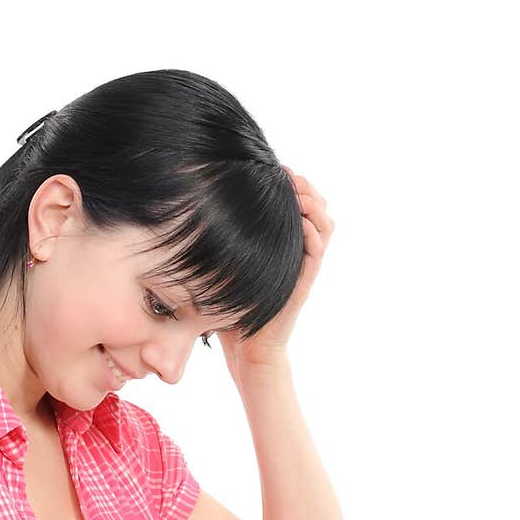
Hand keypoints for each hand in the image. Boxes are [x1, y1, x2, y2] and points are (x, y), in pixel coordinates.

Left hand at [218, 167, 334, 381]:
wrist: (248, 351)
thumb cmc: (232, 313)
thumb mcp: (226, 270)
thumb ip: (223, 244)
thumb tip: (194, 213)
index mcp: (285, 248)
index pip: (301, 204)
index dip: (294, 183)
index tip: (273, 168)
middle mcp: (299, 254)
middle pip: (319, 207)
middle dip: (305, 185)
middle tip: (285, 173)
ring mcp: (304, 267)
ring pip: (326, 223)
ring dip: (313, 202)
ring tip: (295, 190)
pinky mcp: (304, 282)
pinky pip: (318, 249)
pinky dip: (311, 230)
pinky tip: (296, 220)